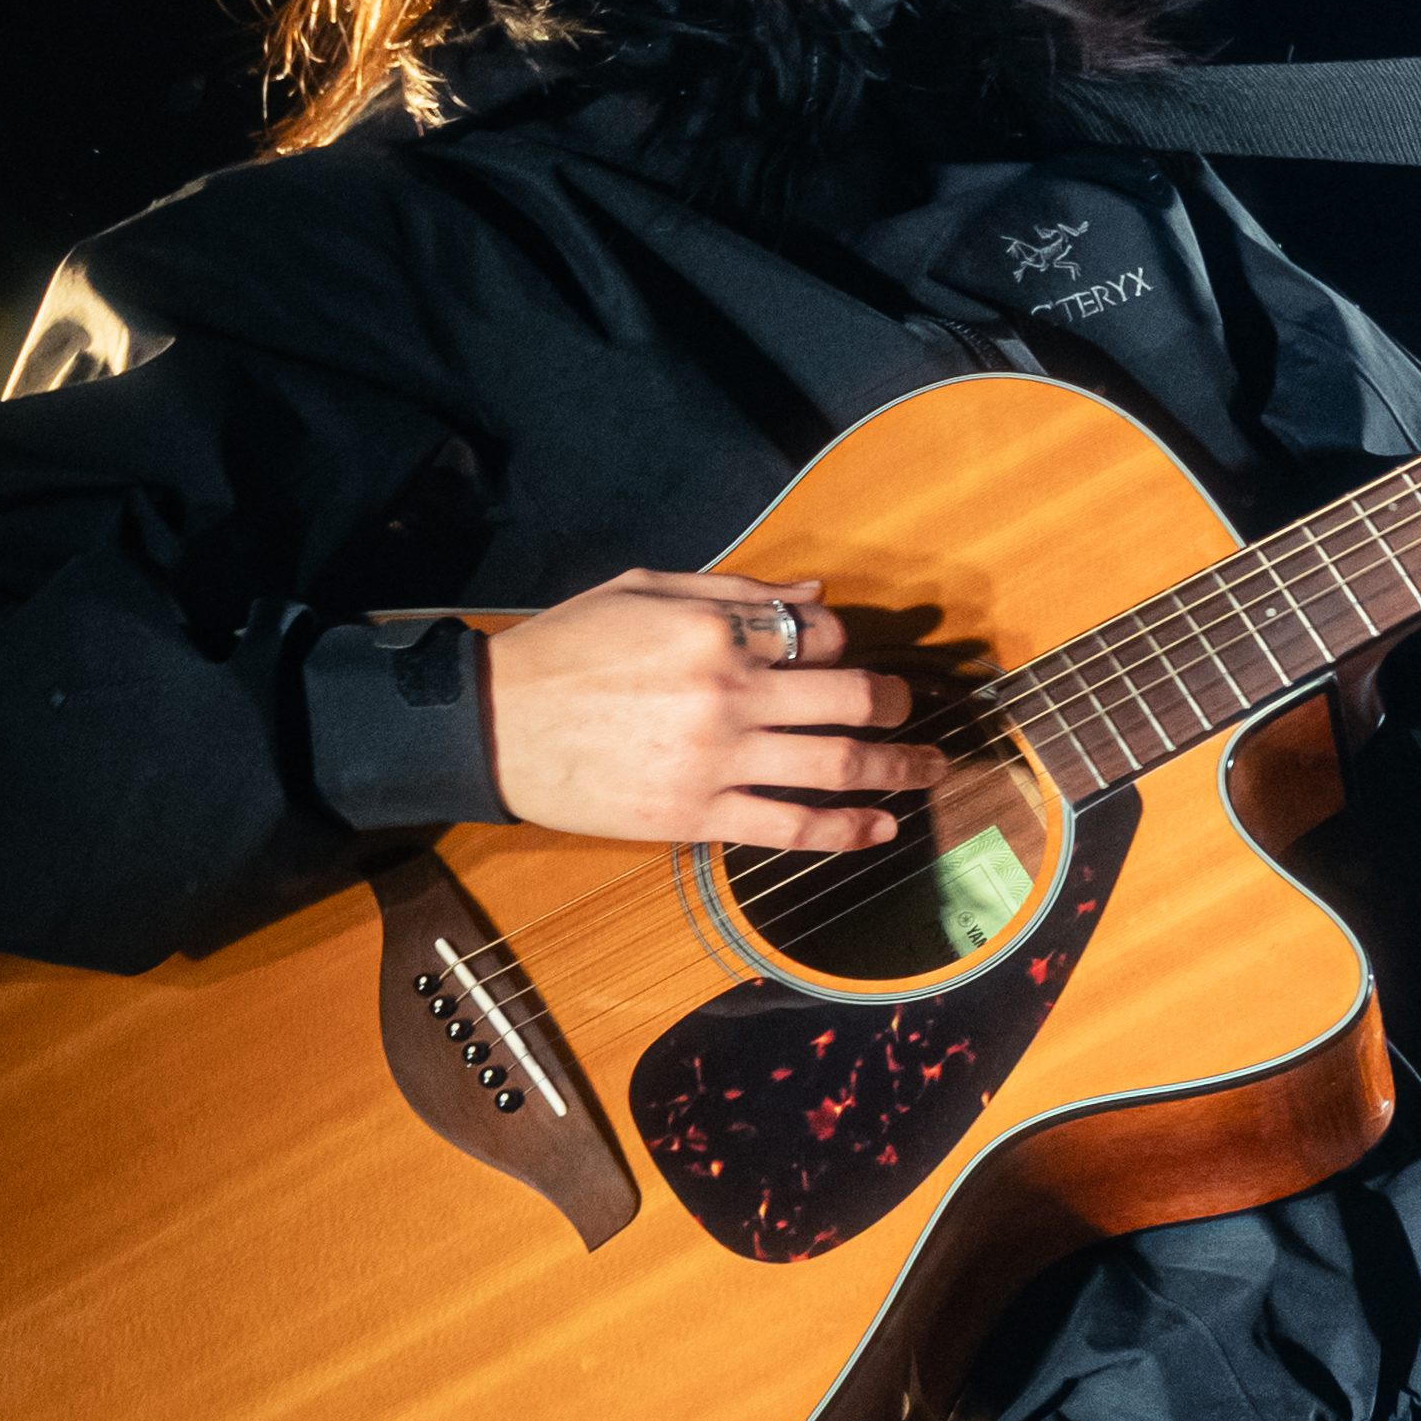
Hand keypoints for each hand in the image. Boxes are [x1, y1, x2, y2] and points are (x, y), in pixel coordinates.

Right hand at [480, 572, 937, 852]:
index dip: (840, 643)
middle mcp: (727, 693)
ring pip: (836, 766)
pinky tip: (879, 828)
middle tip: (915, 710)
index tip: (839, 656)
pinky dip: (846, 830)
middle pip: (849, 698)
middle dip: (898, 704)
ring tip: (929, 769)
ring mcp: (716, 761)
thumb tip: (815, 594)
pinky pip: (791, 826)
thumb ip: (735, 591)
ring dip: (898, 768)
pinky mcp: (697, 817)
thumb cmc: (564, 649)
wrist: (492, 725)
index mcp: (713, 629)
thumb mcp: (644, 589)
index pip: (816, 634)